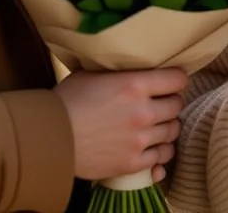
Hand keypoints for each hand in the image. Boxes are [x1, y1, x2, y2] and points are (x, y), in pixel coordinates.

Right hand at [55, 67, 187, 182]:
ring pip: (173, 131)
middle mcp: (143, 112)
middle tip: (160, 102)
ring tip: (156, 125)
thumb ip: (119, 72)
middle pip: (177, 105)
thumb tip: (132, 66)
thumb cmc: (67, 102)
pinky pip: (162, 157)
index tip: (169, 81)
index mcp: (135, 85)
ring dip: (166, 126)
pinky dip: (160, 152)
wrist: (50, 139)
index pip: (177, 79)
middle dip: (170, 102)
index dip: (175, 78)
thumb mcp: (93, 74)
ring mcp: (140, 140)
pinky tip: (153, 147)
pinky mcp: (133, 162)